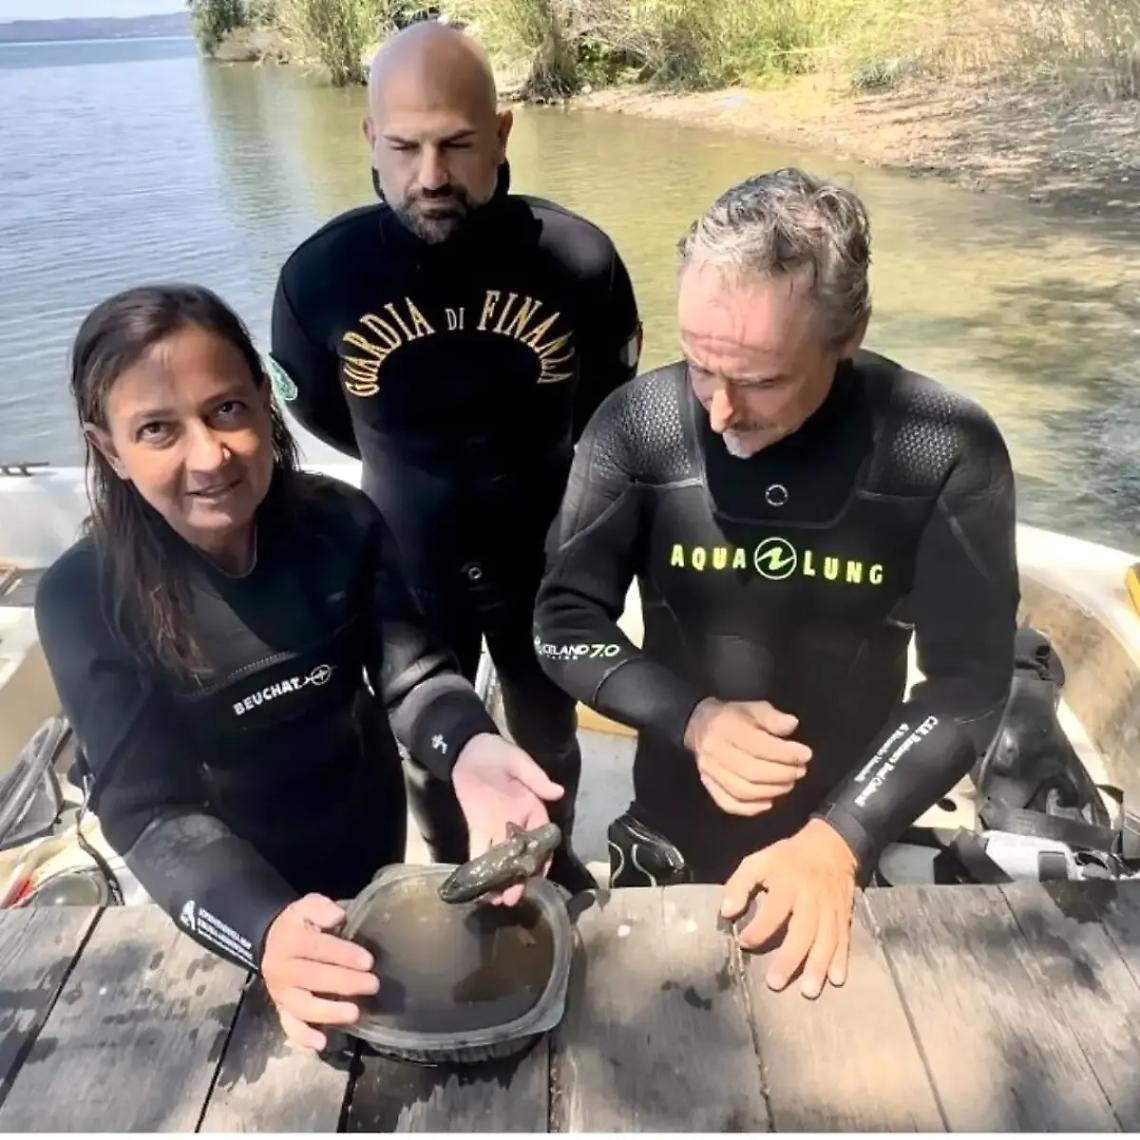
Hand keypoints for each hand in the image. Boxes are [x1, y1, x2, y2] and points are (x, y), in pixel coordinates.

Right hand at [261, 893, 377, 1051]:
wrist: (270, 941)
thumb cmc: (299, 924)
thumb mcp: (307, 905)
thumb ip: (321, 908)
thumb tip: (337, 917)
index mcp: (289, 941)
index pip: (318, 949)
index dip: (344, 955)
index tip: (368, 961)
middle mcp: (282, 969)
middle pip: (314, 978)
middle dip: (345, 983)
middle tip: (373, 985)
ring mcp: (281, 993)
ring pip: (303, 1006)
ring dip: (329, 1012)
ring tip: (355, 1013)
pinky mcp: (281, 1009)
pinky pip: (289, 1026)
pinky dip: (304, 1037)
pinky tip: (322, 1044)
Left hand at [451, 732, 563, 905]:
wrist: (467, 749)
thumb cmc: (497, 753)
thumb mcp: (519, 762)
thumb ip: (536, 778)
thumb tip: (557, 792)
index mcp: (533, 808)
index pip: (542, 840)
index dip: (542, 859)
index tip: (539, 876)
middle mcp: (518, 823)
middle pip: (521, 856)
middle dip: (519, 878)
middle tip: (513, 898)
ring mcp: (497, 828)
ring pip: (501, 859)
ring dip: (500, 880)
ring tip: (496, 901)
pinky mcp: (478, 828)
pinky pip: (479, 851)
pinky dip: (479, 868)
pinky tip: (478, 886)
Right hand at [684, 698, 811, 815]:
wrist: (701, 726)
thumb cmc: (733, 717)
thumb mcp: (754, 708)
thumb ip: (773, 717)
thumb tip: (791, 724)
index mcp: (726, 728)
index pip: (758, 746)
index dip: (785, 753)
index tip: (805, 754)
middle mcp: (715, 752)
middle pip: (751, 771)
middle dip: (782, 774)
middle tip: (800, 770)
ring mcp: (709, 771)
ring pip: (742, 790)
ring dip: (771, 790)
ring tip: (789, 783)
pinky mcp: (708, 785)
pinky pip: (729, 803)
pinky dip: (750, 808)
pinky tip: (768, 802)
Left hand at [720, 819, 857, 998]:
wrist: (831, 846)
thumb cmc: (787, 859)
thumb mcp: (758, 861)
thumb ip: (740, 885)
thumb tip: (727, 912)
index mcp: (788, 883)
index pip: (773, 909)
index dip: (759, 928)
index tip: (744, 943)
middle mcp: (811, 898)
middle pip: (802, 930)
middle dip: (790, 958)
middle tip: (775, 983)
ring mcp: (830, 909)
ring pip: (826, 939)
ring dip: (818, 966)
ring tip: (809, 991)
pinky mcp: (845, 916)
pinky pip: (844, 939)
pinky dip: (842, 960)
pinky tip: (837, 980)